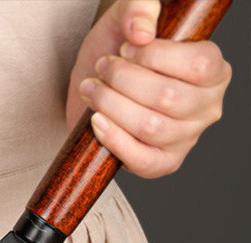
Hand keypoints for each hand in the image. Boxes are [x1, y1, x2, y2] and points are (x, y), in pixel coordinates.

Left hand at [66, 0, 230, 177]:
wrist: (95, 87)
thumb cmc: (119, 54)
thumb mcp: (127, 19)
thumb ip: (139, 8)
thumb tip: (142, 32)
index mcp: (213, 70)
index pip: (199, 63)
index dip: (155, 57)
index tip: (125, 49)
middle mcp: (207, 107)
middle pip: (168, 97)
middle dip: (124, 81)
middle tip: (102, 69)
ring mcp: (186, 138)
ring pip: (150, 126)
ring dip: (112, 106)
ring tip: (93, 90)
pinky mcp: (162, 164)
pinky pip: (141, 159)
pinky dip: (113, 139)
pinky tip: (96, 120)